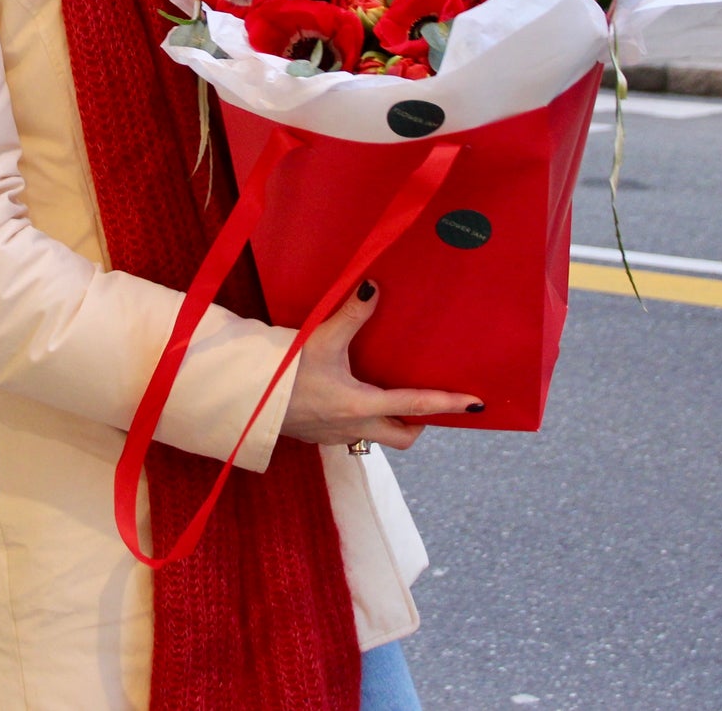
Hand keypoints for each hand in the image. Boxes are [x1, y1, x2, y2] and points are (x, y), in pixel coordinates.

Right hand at [281, 281, 483, 450]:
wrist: (245, 400)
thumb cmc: (284, 373)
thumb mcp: (321, 339)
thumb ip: (351, 313)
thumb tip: (374, 285)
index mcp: (361, 405)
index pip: (416, 405)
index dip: (449, 404)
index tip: (476, 404)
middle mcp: (354, 427)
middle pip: (403, 436)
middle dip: (420, 422)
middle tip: (426, 400)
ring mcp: (336, 435)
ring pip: (378, 436)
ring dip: (391, 420)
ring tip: (393, 394)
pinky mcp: (320, 436)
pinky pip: (354, 433)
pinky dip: (365, 419)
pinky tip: (353, 396)